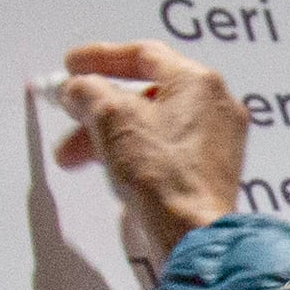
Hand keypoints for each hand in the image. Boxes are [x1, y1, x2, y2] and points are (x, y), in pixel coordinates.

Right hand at [52, 40, 247, 277]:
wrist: (192, 234)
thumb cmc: (163, 175)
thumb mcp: (111, 118)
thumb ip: (88, 92)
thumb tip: (77, 88)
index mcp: (199, 82)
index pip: (144, 55)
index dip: (101, 58)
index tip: (74, 66)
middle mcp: (216, 106)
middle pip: (145, 95)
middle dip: (98, 109)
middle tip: (70, 119)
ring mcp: (218, 141)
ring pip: (152, 125)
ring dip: (110, 136)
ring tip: (77, 159)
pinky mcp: (211, 172)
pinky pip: (166, 150)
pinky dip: (134, 154)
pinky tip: (114, 173)